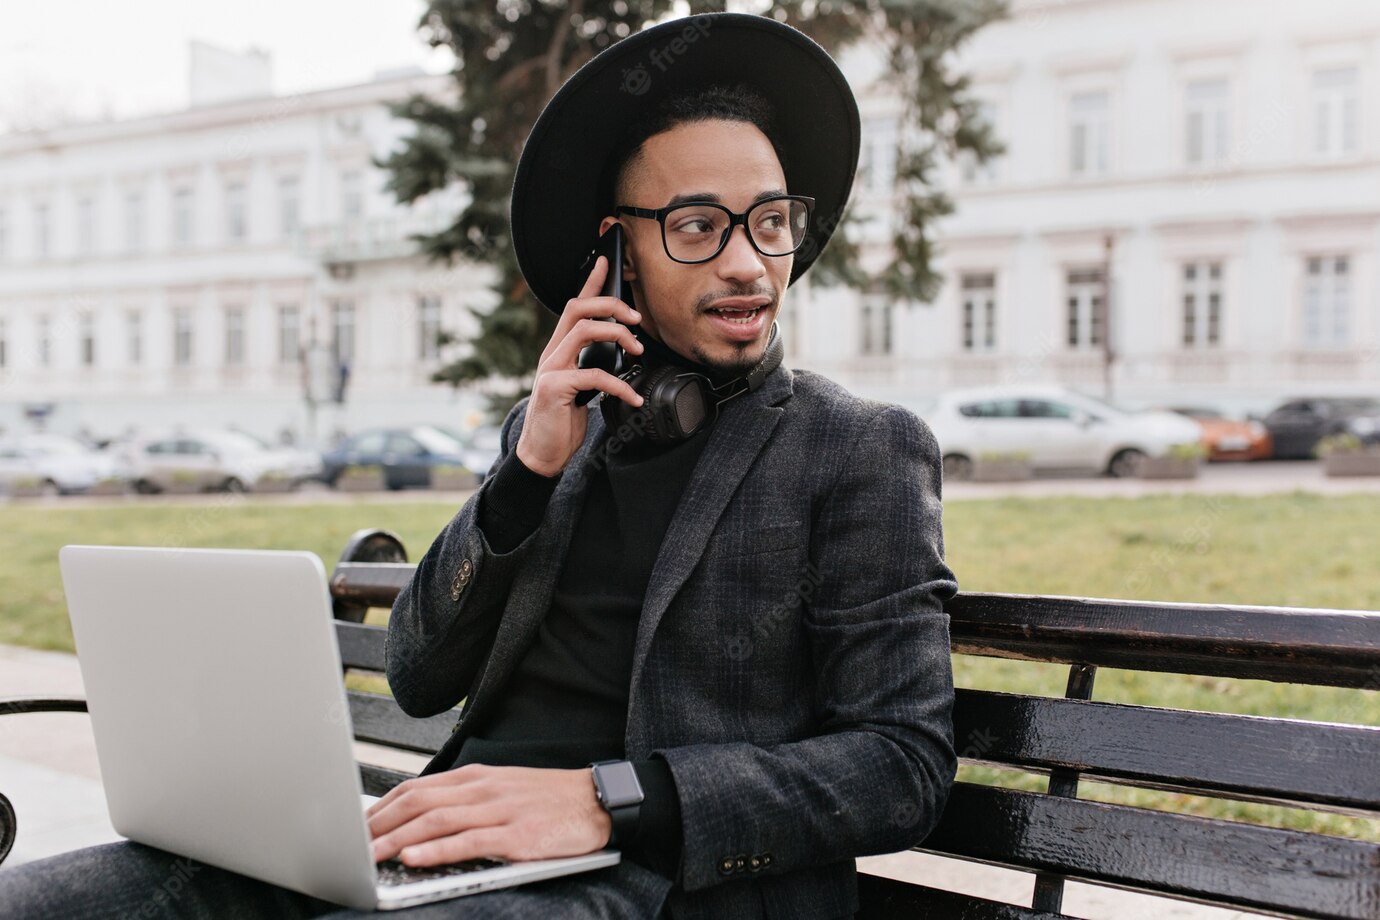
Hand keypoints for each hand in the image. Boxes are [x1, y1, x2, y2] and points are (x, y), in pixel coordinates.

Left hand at [366, 764, 612, 866]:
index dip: (383, 807)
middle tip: (353, 845)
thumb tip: (424, 817)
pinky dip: (437, 850)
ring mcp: (500, 811)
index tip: (358, 826)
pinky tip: (413, 858)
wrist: (598, 800)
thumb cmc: (549, 800)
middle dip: (381, 824)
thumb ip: (466, 800)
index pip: (418, 788)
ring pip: (437, 821)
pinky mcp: (517, 836)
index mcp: (477, 777)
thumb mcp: (503, 790)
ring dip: (398, 839)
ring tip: (370, 855)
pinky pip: (469, 842)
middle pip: (419, 802)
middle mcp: (484, 789)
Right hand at [515, 255, 645, 476]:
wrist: (541, 454)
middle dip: (611, 305)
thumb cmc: (562, 421)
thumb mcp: (581, 389)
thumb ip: (593, 368)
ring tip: (638, 352)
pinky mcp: (554, 388)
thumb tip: (621, 356)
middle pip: (578, 309)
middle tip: (636, 320)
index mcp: (560, 350)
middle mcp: (552, 354)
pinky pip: (593, 376)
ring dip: (616, 335)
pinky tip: (633, 398)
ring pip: (583, 331)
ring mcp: (550, 369)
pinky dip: (619, 385)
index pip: (574, 307)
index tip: (605, 262)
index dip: (590, 283)